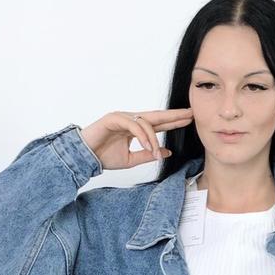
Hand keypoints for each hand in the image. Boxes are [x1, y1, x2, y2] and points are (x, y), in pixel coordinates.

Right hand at [79, 108, 193, 169]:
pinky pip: (133, 125)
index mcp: (135, 128)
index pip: (158, 123)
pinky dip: (142, 135)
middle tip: (190, 114)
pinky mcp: (113, 118)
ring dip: (154, 138)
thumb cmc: (103, 157)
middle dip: (173, 116)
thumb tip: (167, 152)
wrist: (84, 158)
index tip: (188, 121)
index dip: (173, 122)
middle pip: (156, 116)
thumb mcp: (131, 160)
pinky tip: (148, 145)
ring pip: (145, 123)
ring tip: (156, 152)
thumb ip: (148, 155)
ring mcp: (122, 117)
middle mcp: (130, 120)